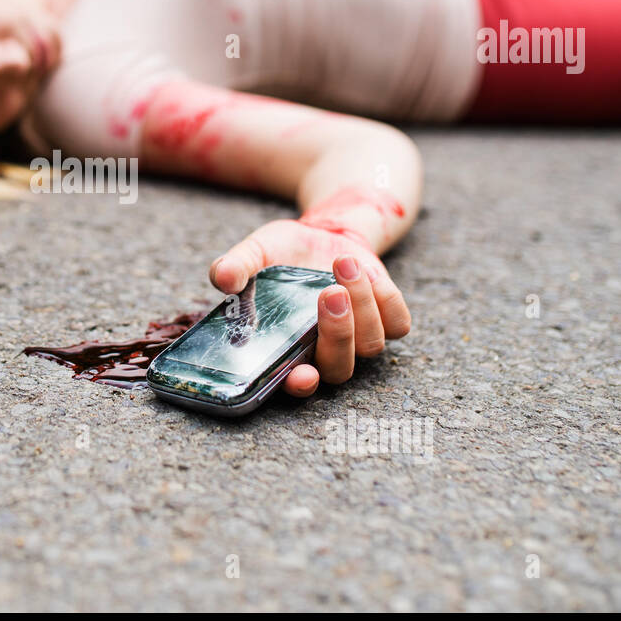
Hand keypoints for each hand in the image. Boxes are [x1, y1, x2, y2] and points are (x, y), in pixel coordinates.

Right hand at [208, 219, 411, 395]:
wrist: (323, 233)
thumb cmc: (282, 252)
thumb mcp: (255, 252)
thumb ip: (236, 265)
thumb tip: (221, 277)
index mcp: (288, 348)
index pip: (295, 384)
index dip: (300, 387)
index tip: (302, 375)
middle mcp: (324, 350)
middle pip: (339, 369)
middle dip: (338, 335)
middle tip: (329, 294)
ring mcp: (359, 338)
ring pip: (371, 345)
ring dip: (362, 306)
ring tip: (342, 263)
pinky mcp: (387, 319)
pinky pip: (399, 324)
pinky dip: (388, 300)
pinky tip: (368, 274)